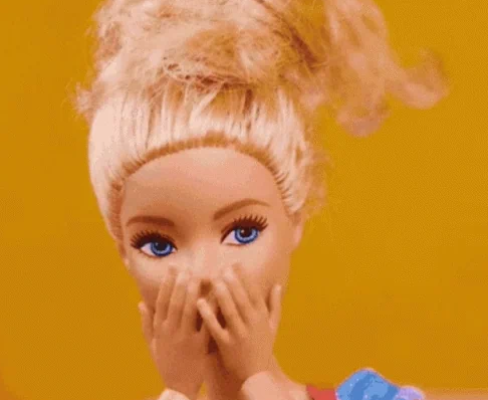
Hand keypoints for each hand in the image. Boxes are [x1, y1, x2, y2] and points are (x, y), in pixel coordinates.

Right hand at [138, 266, 210, 399]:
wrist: (179, 387)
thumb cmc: (166, 364)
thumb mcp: (152, 345)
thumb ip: (146, 324)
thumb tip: (140, 303)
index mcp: (160, 329)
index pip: (162, 302)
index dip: (167, 284)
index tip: (172, 268)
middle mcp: (171, 332)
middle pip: (175, 303)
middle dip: (180, 283)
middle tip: (187, 267)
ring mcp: (185, 339)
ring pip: (188, 311)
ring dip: (192, 292)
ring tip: (197, 276)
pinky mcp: (200, 347)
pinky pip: (206, 325)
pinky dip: (210, 310)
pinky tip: (216, 297)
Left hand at [196, 263, 282, 387]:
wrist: (254, 375)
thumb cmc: (262, 347)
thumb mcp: (273, 326)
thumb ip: (275, 305)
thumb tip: (278, 285)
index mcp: (261, 317)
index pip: (254, 293)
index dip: (245, 277)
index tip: (236, 263)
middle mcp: (252, 324)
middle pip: (242, 299)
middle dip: (233, 282)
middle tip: (222, 267)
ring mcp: (239, 335)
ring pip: (230, 311)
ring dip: (222, 294)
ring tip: (214, 279)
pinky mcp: (226, 346)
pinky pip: (215, 328)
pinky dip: (208, 315)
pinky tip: (199, 302)